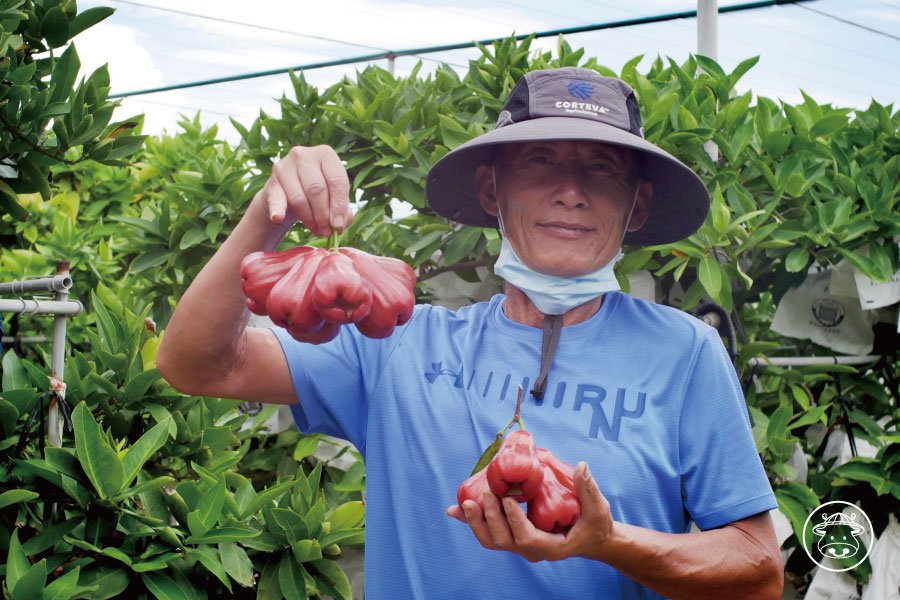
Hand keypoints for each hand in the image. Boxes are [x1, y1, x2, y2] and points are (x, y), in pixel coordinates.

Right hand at [252, 145, 353, 236]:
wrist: (286, 195)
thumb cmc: (317, 193)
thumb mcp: (333, 196)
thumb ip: (342, 208)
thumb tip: (341, 222)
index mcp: (325, 154)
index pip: (336, 180)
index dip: (339, 206)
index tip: (339, 225)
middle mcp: (303, 155)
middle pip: (317, 189)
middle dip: (324, 215)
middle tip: (327, 231)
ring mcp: (284, 167)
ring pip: (299, 199)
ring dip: (309, 219)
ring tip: (317, 230)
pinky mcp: (271, 183)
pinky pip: (277, 200)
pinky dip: (277, 210)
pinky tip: (278, 218)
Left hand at [446, 462, 613, 562]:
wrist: (590, 538)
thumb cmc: (595, 524)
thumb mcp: (598, 508)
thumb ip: (589, 489)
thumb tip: (581, 466)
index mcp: (552, 547)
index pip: (528, 539)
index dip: (515, 521)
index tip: (508, 498)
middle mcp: (532, 550)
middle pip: (504, 542)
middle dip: (491, 519)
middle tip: (485, 494)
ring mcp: (521, 545)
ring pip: (492, 540)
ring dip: (476, 522)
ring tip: (463, 504)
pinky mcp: (514, 536)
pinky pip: (490, 532)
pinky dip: (472, 521)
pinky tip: (455, 510)